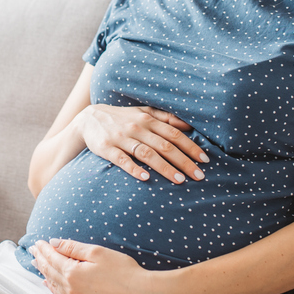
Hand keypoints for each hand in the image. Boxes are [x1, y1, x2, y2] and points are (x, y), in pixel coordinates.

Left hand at [30, 239, 158, 293]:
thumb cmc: (122, 270)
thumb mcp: (97, 252)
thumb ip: (74, 248)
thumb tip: (54, 243)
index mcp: (73, 273)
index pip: (53, 258)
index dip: (44, 249)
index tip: (38, 241)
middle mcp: (71, 288)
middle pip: (49, 271)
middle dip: (40, 259)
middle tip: (33, 250)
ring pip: (53, 284)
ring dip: (44, 272)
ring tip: (37, 263)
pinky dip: (52, 287)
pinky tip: (49, 284)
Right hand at [74, 104, 207, 183]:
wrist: (88, 119)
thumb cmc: (122, 118)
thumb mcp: (143, 112)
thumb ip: (165, 118)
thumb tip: (189, 124)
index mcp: (148, 119)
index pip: (174, 134)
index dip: (191, 147)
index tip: (205, 160)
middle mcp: (136, 127)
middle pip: (164, 145)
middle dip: (183, 161)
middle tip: (199, 176)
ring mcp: (121, 138)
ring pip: (146, 153)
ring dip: (164, 167)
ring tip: (179, 181)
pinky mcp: (106, 148)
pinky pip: (122, 159)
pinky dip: (134, 169)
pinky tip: (146, 178)